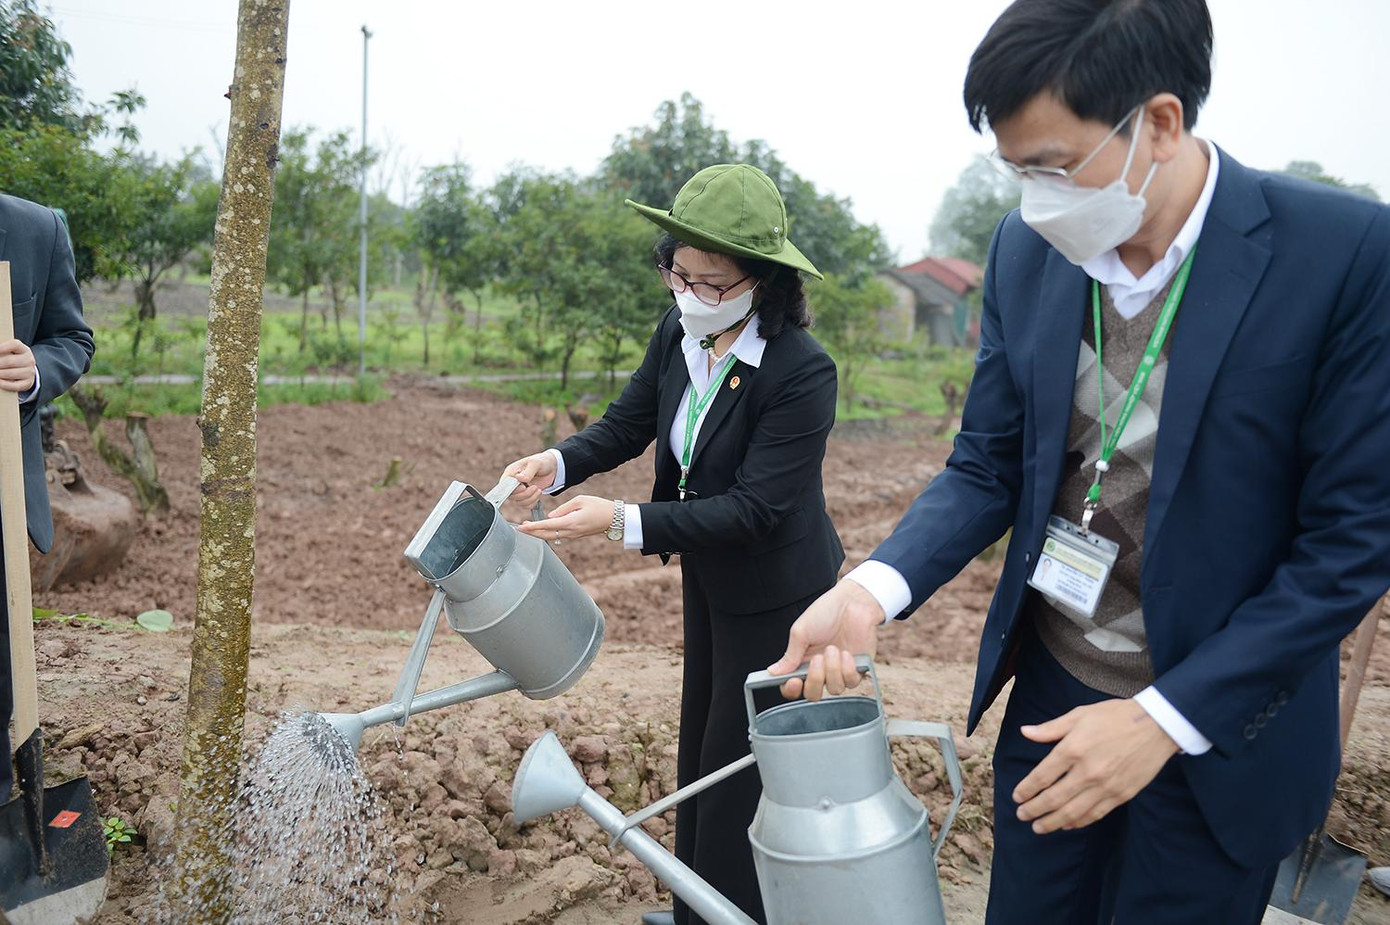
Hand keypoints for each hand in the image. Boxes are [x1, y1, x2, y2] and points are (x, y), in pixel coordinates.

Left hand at [0, 339, 35, 393]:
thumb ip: (3, 350)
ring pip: (11, 374)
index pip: (14, 345)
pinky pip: (15, 385)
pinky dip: (4, 384)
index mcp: (24, 349)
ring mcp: (29, 372)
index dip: (2, 347)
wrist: (26, 371)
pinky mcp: (28, 383)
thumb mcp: (11, 351)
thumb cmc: (13, 359)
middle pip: (10, 361)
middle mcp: (29, 360)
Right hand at [502, 452, 557, 506]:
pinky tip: (537, 494)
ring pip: (518, 502)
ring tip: (538, 489)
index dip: (513, 490)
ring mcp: (518, 491)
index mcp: (510, 473)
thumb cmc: (541, 462)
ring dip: (530, 499)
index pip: (504, 486)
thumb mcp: (536, 463)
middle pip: (511, 496)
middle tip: (535, 487)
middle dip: (525, 494)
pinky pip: (525, 505)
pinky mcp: (524, 497)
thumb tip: (519, 478)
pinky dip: (532, 503)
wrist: (551, 468)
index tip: (524, 486)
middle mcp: (512, 483)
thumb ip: (528, 471)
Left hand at [516, 495, 613, 542]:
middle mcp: (570, 532)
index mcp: (571, 522)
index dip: (533, 527)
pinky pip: (557, 536)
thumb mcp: (580, 500)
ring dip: (538, 533)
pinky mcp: (575, 535)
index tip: (522, 527)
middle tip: (519, 528)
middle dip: (531, 532)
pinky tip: (542, 530)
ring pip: (550, 537)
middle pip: (546, 535)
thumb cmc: (599, 506)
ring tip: (528, 528)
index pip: (546, 525)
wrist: (614, 518)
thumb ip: (563, 508)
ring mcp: (573, 535)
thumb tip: (550, 516)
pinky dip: (547, 533)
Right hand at [767, 579, 884, 700]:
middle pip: (813, 695)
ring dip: (832, 670)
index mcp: (802, 662)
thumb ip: (789, 655)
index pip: (793, 687)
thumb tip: (773, 672)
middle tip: (816, 660)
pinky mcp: (857, 669)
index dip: (791, 690)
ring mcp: (839, 671)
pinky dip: (847, 669)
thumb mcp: (801, 631)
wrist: (852, 602)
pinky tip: (846, 653)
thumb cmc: (826, 611)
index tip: (793, 681)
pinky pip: (851, 682)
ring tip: (833, 648)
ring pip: (834, 689)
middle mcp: (821, 670)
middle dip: (814, 681)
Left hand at [1013, 698, 1180, 833]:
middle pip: (1053, 798)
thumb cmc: (1115, 716)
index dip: (1026, 790)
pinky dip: (1078, 822)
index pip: (1042, 776)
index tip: (1017, 797)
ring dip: (1052, 822)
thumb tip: (1025, 732)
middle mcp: (1087, 771)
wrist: (1156, 726)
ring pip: (1072, 812)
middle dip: (1034, 810)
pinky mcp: (1121, 795)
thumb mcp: (1079, 714)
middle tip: (1022, 816)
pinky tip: (1067, 824)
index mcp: (1073, 749)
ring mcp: (1105, 786)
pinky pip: (1095, 814)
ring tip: (1038, 827)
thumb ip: (1050, 728)